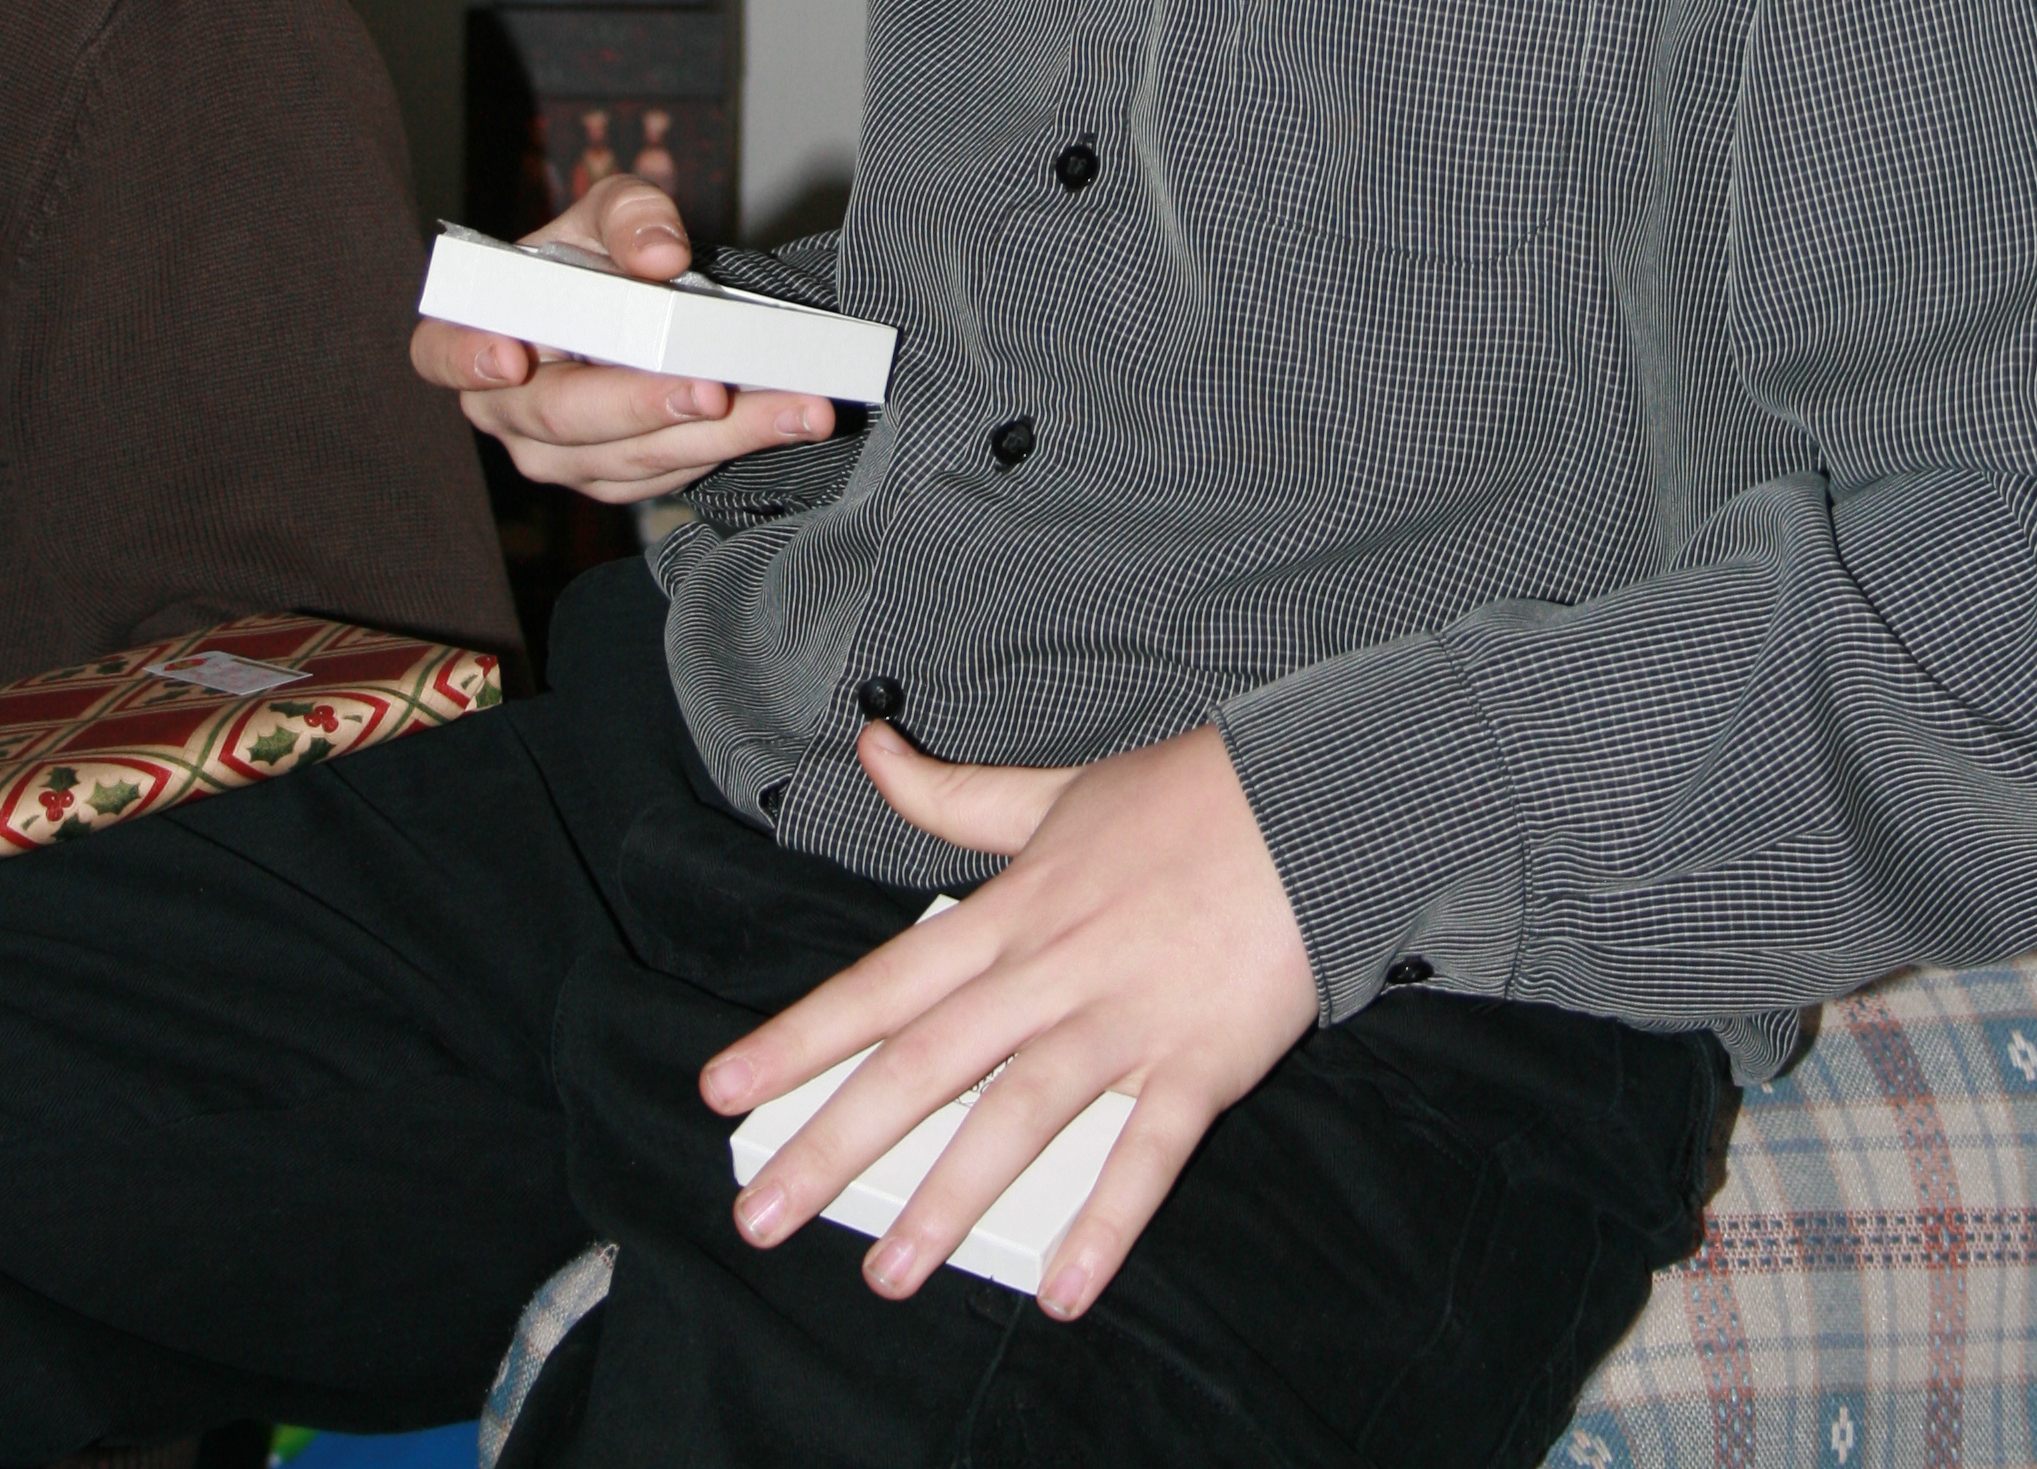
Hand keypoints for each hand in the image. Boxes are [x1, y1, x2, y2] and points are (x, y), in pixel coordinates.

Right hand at [408, 175, 834, 502]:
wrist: (638, 303)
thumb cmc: (601, 254)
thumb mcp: (612, 210)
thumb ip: (632, 214)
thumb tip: (660, 256)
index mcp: (479, 330)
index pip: (440, 351)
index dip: (466, 358)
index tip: (513, 357)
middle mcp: (506, 406)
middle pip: (558, 419)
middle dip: (641, 405)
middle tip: (712, 388)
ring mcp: (558, 454)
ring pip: (623, 460)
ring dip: (715, 437)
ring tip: (792, 407)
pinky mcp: (612, 479)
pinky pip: (664, 478)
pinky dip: (730, 450)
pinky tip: (785, 422)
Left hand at [699, 720, 1318, 1319]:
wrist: (1310, 799)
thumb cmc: (1182, 801)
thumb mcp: (1054, 792)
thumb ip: (954, 794)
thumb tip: (873, 750)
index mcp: (1010, 912)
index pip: (883, 985)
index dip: (800, 1038)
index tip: (726, 1090)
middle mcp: (1050, 969)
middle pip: (925, 1063)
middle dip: (835, 1141)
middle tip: (763, 1215)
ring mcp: (1123, 1017)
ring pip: (1018, 1113)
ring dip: (949, 1195)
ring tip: (890, 1269)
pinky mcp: (1198, 1058)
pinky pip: (1145, 1152)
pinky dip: (1105, 1221)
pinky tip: (1064, 1286)